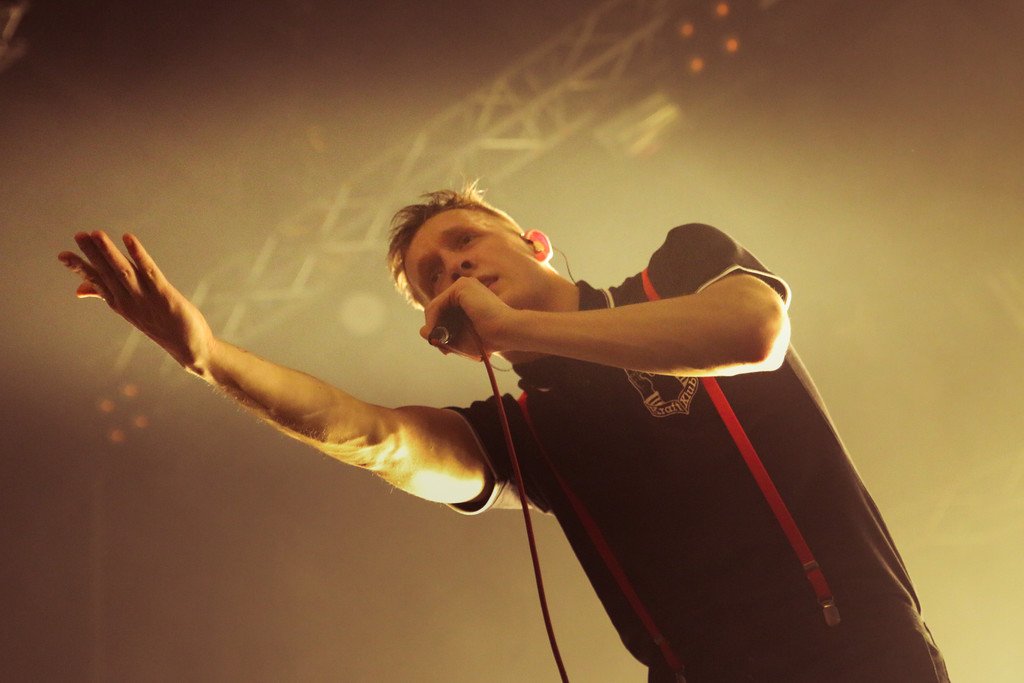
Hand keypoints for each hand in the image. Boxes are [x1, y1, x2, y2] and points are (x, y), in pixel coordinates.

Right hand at [58, 231, 214, 374]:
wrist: (189, 348)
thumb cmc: (160, 326)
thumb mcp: (130, 310)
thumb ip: (106, 295)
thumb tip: (79, 290)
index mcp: (120, 303)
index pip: (97, 282)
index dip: (80, 268)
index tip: (62, 254)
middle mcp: (129, 301)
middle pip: (107, 274)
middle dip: (92, 254)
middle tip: (78, 235)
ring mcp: (145, 298)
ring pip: (123, 271)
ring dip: (109, 252)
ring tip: (96, 234)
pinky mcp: (164, 295)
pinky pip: (149, 272)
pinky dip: (139, 255)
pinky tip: (129, 239)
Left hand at [419, 277, 512, 359]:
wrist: (507, 332)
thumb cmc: (489, 339)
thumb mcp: (461, 339)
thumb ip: (442, 335)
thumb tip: (422, 331)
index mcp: (468, 298)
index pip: (443, 312)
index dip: (439, 331)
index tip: (444, 348)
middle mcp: (465, 287)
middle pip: (437, 309)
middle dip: (436, 330)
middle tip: (443, 348)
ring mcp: (463, 284)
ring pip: (434, 308)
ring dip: (433, 328)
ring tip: (442, 343)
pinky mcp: (461, 287)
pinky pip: (436, 305)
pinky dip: (433, 321)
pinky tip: (438, 334)